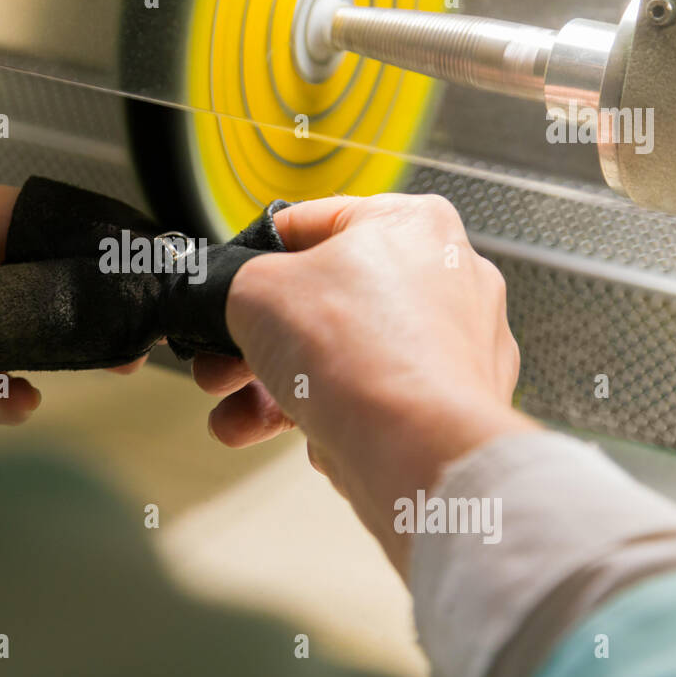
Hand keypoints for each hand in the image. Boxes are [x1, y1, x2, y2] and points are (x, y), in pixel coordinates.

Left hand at [0, 177, 115, 423]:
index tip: (119, 266)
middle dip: (65, 304)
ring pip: (0, 322)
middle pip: (15, 270)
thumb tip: (84, 309)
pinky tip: (19, 403)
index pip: (17, 212)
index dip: (74, 240)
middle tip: (117, 328)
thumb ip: (11, 307)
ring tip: (95, 364)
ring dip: (38, 350)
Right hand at [194, 193, 537, 573]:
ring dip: (274, 386)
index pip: (310, 225)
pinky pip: (370, 399)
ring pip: (341, 357)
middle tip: (220, 360)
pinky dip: (323, 414)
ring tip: (235, 412)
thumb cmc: (363, 357)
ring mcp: (455, 345)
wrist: (419, 452)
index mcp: (410, 223)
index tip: (227, 288)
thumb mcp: (253, 291)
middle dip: (256, 339)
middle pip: (322, 301)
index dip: (253, 260)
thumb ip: (232, 284)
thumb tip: (228, 300)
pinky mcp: (451, 405)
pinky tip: (286, 434)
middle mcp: (446, 277)